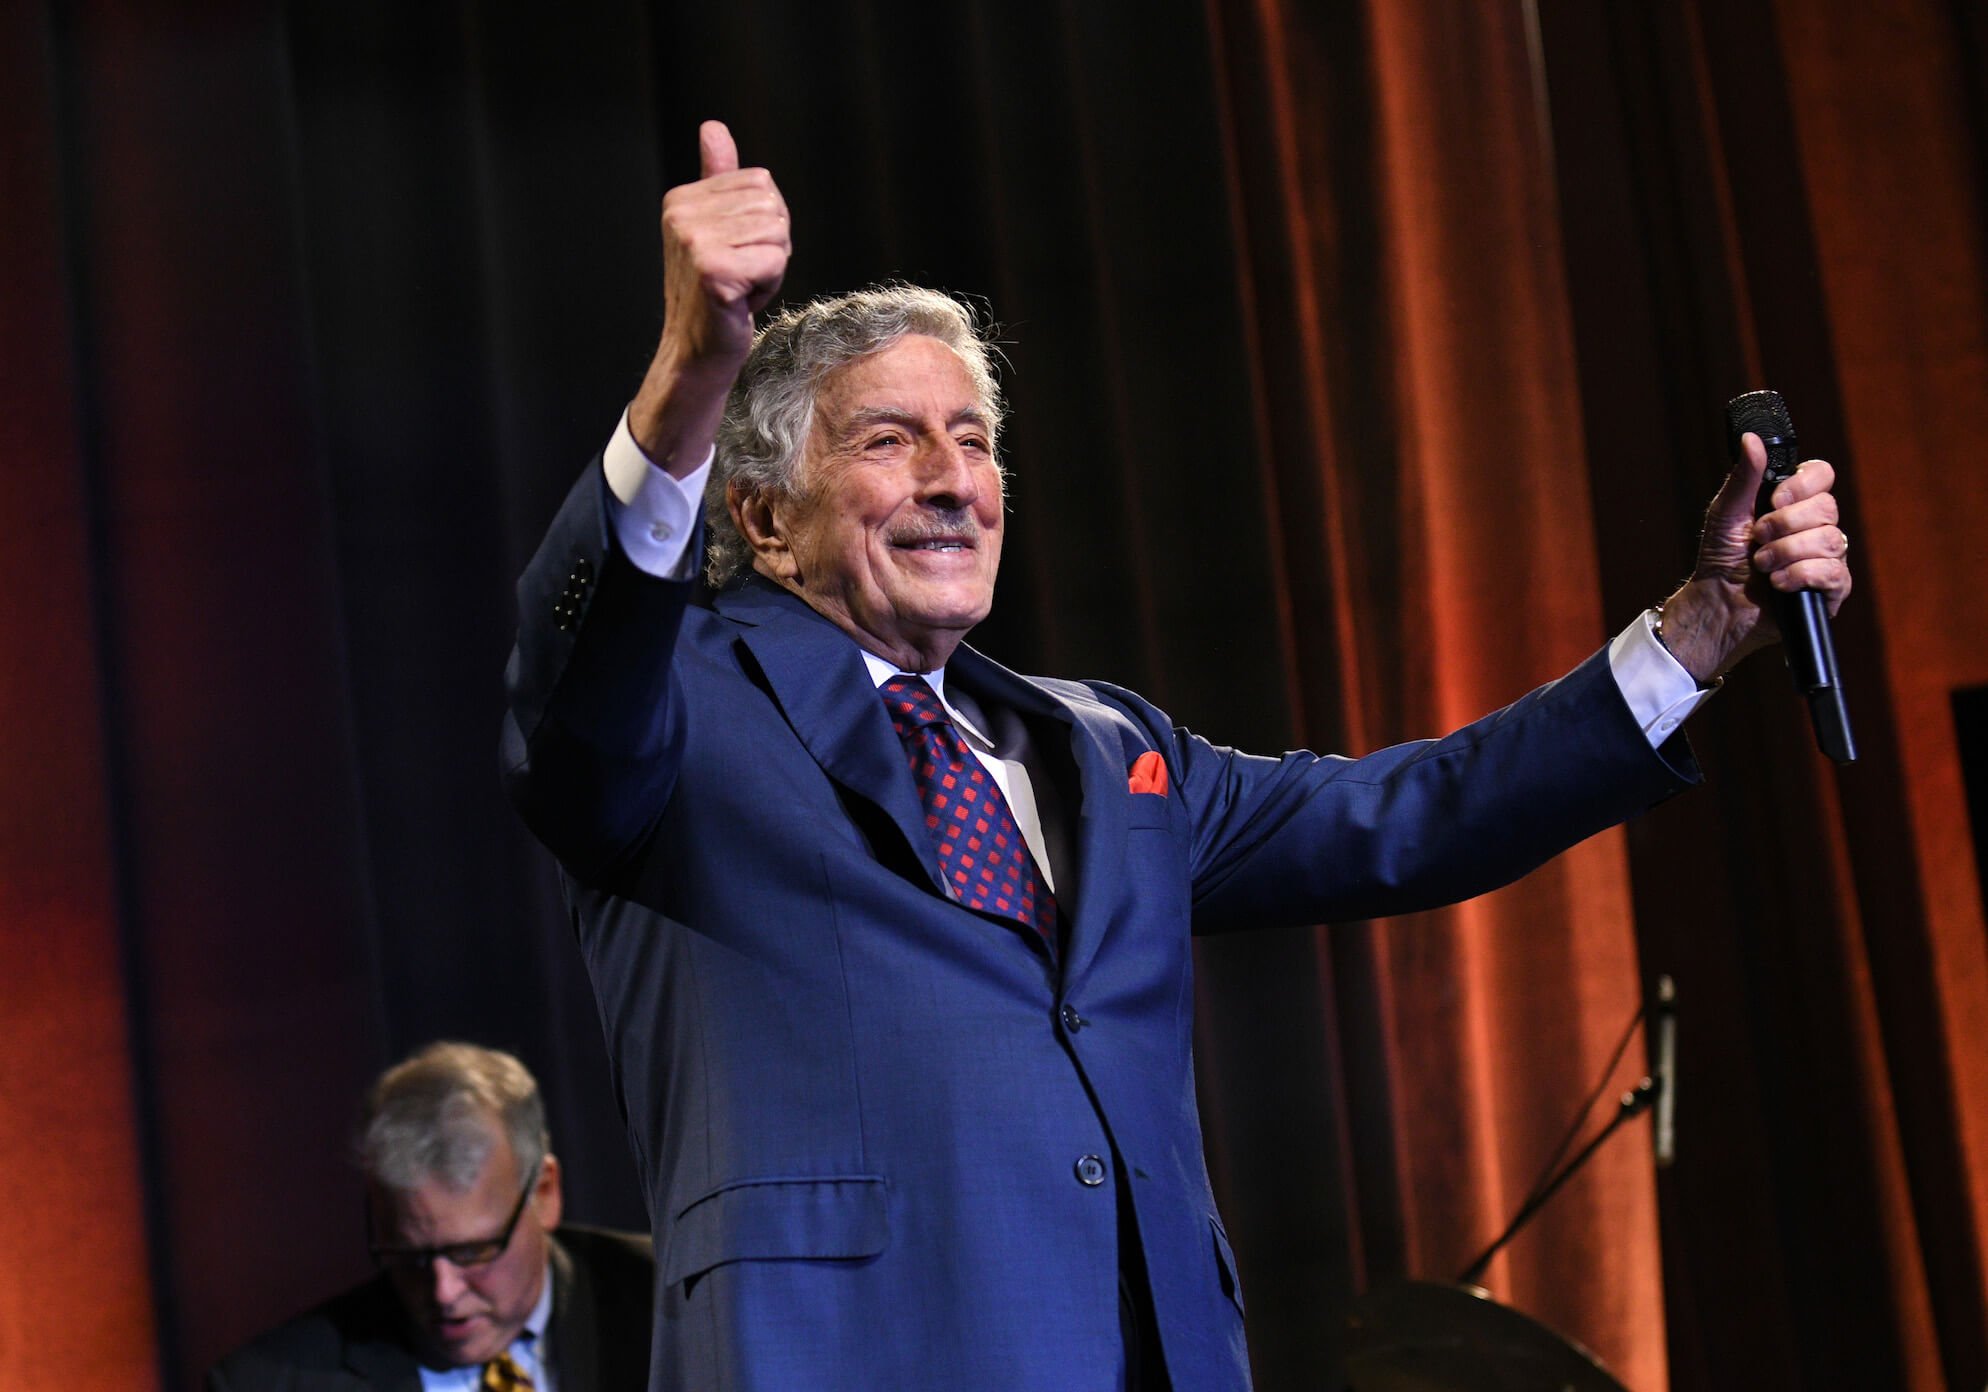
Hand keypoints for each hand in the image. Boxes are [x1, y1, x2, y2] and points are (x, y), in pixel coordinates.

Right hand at [630, 121, 790, 472]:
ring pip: (778, 234)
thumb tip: (713, 127)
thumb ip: (717, 179)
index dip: (765, 224)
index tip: (737, 254)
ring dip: (771, 267)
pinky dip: (769, 286)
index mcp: (682, 198)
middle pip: (773, 207)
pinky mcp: (713, 272)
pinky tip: (742, 301)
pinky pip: (776, 262)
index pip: (762, 183)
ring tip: (741, 287)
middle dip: (772, 246)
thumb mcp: (716, 230)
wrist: (696, 352)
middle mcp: (682, 214)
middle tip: (742, 275)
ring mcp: (695, 242)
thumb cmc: (714, 295)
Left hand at [1655, 433, 1853, 683]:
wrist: (1718, 604)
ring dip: (1786, 553)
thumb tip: (1752, 438)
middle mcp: (1816, 526)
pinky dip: (1800, 575)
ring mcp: (1827, 556)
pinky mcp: (1831, 587)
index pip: (1822, 475)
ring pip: (1832, 540)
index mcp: (1795, 502)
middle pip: (1827, 508)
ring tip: (1762, 565)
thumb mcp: (1727, 513)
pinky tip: (1779, 584)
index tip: (1774, 500)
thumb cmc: (1720, 558)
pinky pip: (1834, 571)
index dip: (1802, 485)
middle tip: (1757, 540)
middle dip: (1784, 526)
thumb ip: (1744, 477)